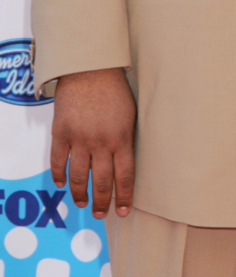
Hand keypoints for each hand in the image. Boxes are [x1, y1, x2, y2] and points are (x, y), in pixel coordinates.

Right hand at [51, 68, 136, 218]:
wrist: (90, 69)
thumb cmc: (114, 90)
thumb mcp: (130, 115)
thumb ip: (125, 140)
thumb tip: (122, 165)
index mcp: (122, 137)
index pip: (125, 176)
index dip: (125, 196)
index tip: (124, 211)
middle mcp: (101, 142)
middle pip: (101, 182)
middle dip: (102, 202)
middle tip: (101, 214)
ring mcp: (79, 138)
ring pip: (78, 177)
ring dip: (80, 194)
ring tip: (83, 203)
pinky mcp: (61, 133)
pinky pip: (58, 161)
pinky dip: (59, 175)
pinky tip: (61, 183)